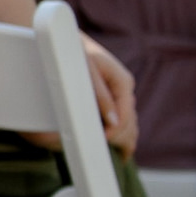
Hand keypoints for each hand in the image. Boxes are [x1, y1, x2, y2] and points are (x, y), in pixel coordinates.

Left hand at [79, 32, 138, 154]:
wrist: (66, 40)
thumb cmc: (74, 53)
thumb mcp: (87, 71)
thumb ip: (100, 96)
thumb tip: (113, 122)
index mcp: (122, 82)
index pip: (125, 117)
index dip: (114, 133)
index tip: (101, 144)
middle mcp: (124, 88)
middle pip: (129, 123)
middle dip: (121, 140)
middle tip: (110, 156)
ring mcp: (120, 93)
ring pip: (129, 122)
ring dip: (124, 139)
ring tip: (119, 157)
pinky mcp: (112, 96)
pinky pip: (122, 118)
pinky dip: (122, 133)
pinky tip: (120, 147)